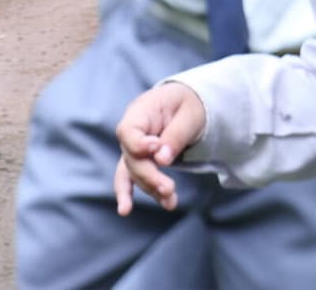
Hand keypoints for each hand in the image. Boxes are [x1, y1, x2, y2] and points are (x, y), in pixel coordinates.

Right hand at [112, 81, 207, 214]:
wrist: (188, 104)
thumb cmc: (189, 104)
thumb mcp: (190, 114)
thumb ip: (175, 135)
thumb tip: (161, 160)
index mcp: (141, 111)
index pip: (128, 131)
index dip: (138, 145)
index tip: (156, 148)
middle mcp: (132, 130)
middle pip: (132, 157)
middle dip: (149, 176)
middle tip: (169, 188)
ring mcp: (133, 146)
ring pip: (133, 172)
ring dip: (150, 188)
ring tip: (170, 202)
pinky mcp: (139, 160)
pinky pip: (130, 177)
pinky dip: (127, 193)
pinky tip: (125, 210)